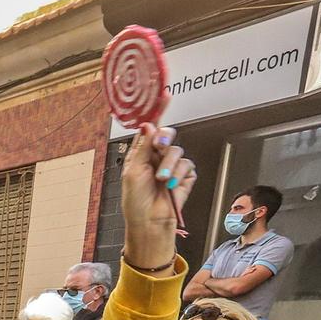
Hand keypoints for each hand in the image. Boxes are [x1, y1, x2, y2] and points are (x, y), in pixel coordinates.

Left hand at [120, 118, 195, 268]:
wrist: (150, 222)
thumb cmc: (135, 202)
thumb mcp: (133, 171)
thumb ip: (142, 147)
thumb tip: (147, 125)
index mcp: (140, 154)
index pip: (150, 129)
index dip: (157, 112)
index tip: (164, 96)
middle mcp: (156, 158)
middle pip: (167, 135)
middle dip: (165, 140)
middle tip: (160, 146)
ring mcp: (171, 167)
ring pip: (177, 151)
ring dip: (168, 166)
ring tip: (160, 181)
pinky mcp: (184, 176)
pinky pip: (187, 166)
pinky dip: (179, 175)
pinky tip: (171, 186)